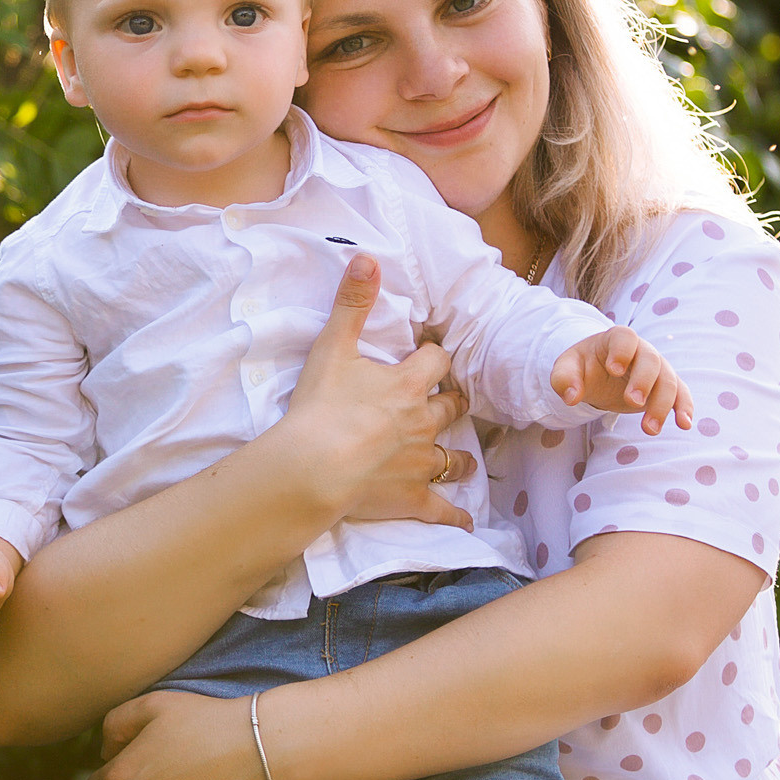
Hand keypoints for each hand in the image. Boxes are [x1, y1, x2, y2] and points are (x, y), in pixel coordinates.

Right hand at [282, 255, 475, 529]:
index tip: (431, 356)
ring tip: (463, 459)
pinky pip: (442, 509)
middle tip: (451, 402)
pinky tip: (464, 522)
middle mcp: (424, 422)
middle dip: (453, 402)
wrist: (315, 467)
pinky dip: (455, 516)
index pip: (437, 361)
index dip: (435, 356)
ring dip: (459, 457)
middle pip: (452, 407)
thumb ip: (352, 304)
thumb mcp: (333, 348)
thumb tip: (367, 258)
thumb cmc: (321, 407)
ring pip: (453, 458)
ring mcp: (421, 462)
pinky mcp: (412, 498)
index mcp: (409, 384)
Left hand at [550, 326, 695, 433]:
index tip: (613, 370)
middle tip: (632, 402)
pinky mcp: (666, 386)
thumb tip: (571, 397)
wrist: (601, 374)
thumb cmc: (584, 366)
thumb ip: (564, 378)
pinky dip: (684, 407)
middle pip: (651, 361)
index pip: (625, 338)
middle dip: (644, 381)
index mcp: (617, 340)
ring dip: (662, 405)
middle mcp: (642, 351)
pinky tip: (684, 424)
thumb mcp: (567, 368)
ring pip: (668, 382)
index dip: (622, 351)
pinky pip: (681, 393)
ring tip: (649, 430)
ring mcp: (658, 368)